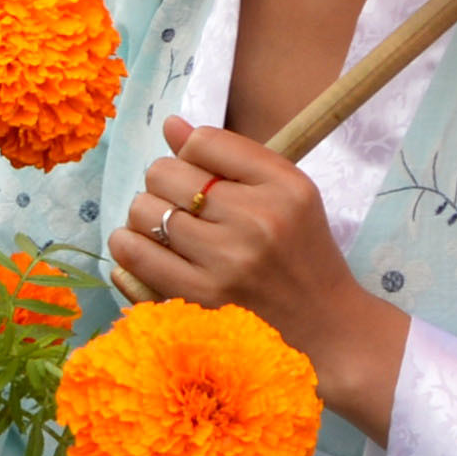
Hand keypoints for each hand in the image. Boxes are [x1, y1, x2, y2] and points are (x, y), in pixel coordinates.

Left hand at [109, 119, 401, 428]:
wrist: (326, 330)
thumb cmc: (301, 255)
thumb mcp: (289, 195)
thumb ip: (231, 156)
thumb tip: (170, 125)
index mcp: (284, 187)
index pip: (204, 142)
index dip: (191, 154)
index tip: (201, 175)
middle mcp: (256, 221)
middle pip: (164, 172)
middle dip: (165, 185)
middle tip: (183, 207)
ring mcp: (226, 264)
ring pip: (143, 211)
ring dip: (145, 217)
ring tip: (167, 231)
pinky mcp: (199, 301)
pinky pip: (133, 256)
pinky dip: (130, 248)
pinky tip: (148, 252)